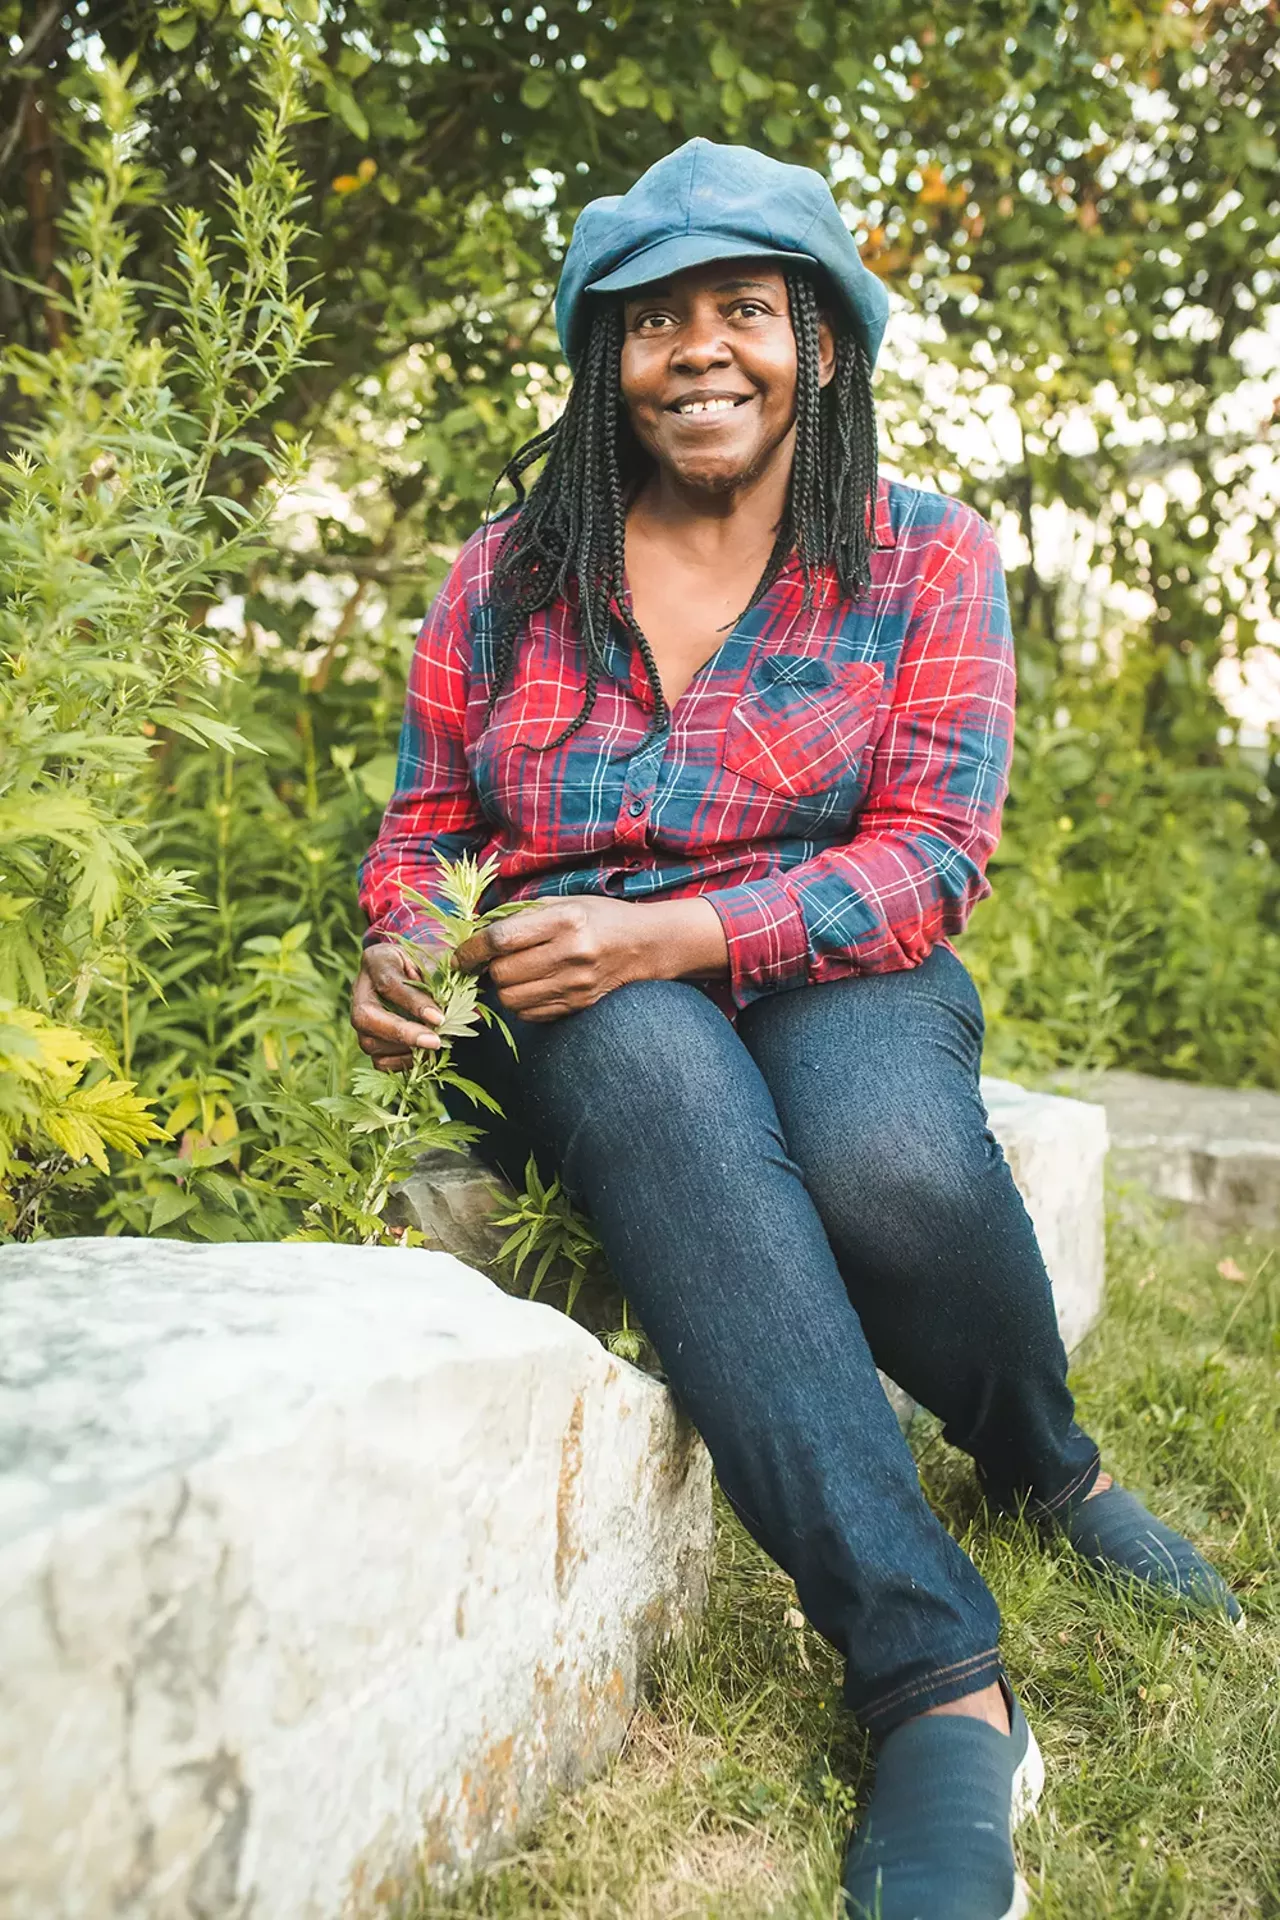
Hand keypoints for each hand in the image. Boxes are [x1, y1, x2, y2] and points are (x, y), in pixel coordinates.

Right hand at [350, 942, 444, 1071]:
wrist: (415, 971)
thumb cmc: (426, 963)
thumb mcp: (434, 958)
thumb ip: (438, 974)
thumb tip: (448, 1001)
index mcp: (377, 960)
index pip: (389, 984)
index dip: (413, 1003)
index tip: (439, 1018)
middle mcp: (360, 989)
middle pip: (366, 1017)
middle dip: (401, 1033)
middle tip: (434, 1042)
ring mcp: (359, 1016)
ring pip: (369, 1042)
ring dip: (405, 1049)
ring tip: (433, 1045)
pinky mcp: (367, 1038)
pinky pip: (377, 1061)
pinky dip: (402, 1063)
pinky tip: (423, 1055)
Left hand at [454, 895, 727, 1022]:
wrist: (645, 945)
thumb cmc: (599, 917)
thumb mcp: (564, 902)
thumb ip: (521, 916)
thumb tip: (475, 931)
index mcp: (565, 919)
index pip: (501, 938)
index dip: (471, 949)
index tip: (460, 955)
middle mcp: (571, 953)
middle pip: (503, 974)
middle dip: (490, 970)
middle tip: (493, 962)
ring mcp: (577, 984)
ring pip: (512, 999)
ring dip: (503, 989)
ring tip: (513, 975)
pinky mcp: (579, 1005)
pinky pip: (531, 1014)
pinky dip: (522, 1004)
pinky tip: (532, 988)